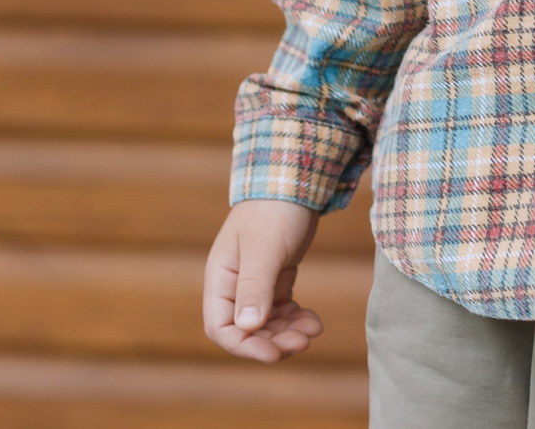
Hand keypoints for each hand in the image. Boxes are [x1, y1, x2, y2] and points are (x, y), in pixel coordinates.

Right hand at [203, 198, 324, 361]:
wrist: (296, 180)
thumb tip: (246, 327)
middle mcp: (234, 285)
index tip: (274, 353)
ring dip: (288, 333)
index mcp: (221, 278)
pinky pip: (281, 311)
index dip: (245, 346)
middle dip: (274, 342)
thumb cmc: (274, 210)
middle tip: (304, 343)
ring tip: (313, 330)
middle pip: (247, 331)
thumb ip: (254, 286)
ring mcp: (255, 283)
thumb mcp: (264, 248)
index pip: (220, 328)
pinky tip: (313, 320)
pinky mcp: (275, 278)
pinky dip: (295, 319)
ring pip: (266, 324)